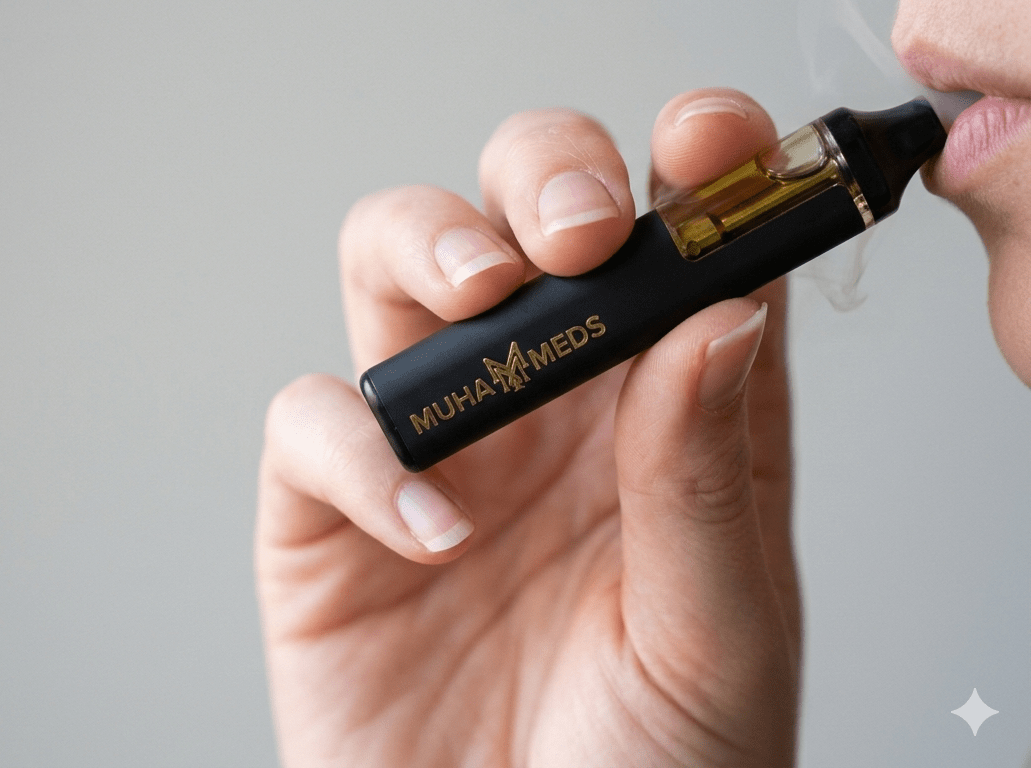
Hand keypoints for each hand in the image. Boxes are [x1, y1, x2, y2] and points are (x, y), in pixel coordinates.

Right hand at [256, 89, 800, 766]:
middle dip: (542, 181)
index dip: (693, 171)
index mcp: (660, 421)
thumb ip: (708, 476)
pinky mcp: (326, 517)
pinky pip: (311, 426)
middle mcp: (543, 415)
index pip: (677, 251)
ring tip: (481, 294)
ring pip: (391, 271)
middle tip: (578, 230)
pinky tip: (425, 528)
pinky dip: (353, 451)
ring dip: (428, 245)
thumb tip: (719, 312)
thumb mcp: (718, 637)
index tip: (707, 145)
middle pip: (521, 220)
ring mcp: (431, 454)